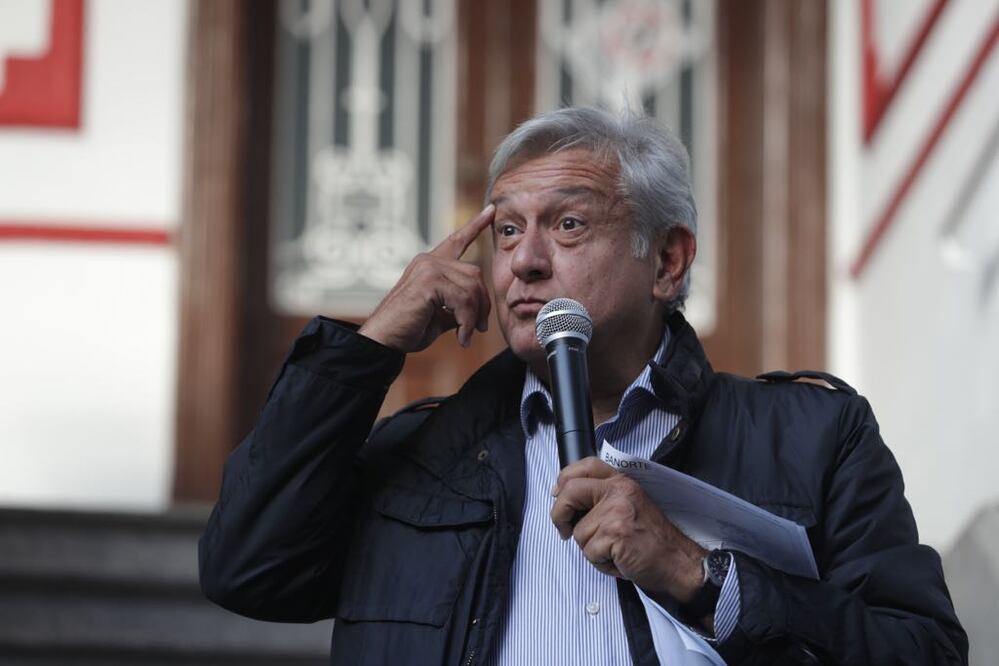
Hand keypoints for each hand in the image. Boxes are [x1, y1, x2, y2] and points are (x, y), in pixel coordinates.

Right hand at [359, 205, 494, 351]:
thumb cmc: (407, 330)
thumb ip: (457, 306)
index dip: (475, 225)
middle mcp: (429, 261)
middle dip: (482, 303)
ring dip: (474, 316)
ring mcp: (428, 268)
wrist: (383, 341)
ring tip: (466, 335)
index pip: (457, 240)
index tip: (491, 210)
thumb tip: (479, 313)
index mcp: (430, 265)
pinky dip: (466, 321)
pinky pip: (463, 299)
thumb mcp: (439, 315)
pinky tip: (461, 338)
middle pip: (475, 274)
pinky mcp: (429, 281)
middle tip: (479, 328)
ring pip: (472, 287)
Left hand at [550, 457, 706, 603]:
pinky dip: (601, 563)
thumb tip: (566, 498)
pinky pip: (589, 552)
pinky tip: (619, 561)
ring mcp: (616, 512)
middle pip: (570, 492)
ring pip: (578, 532)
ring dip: (591, 549)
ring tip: (614, 551)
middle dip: (559, 514)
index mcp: (622, 482)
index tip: (558, 494)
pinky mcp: (614, 534)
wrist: (677, 561)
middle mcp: (618, 492)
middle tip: (564, 529)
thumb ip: (604, 498)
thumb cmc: (653, 539)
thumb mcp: (630, 505)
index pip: (586, 465)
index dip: (565, 478)